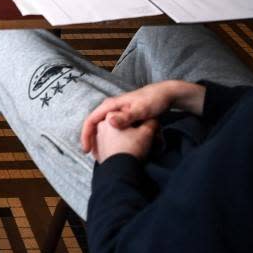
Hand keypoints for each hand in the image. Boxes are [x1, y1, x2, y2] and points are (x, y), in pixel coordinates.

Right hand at [80, 81, 205, 153]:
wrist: (165, 94)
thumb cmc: (153, 101)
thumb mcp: (141, 110)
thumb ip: (126, 116)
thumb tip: (109, 122)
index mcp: (110, 106)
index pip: (91, 120)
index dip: (86, 136)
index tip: (87, 151)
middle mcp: (110, 109)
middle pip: (95, 126)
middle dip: (93, 142)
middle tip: (96, 158)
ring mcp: (116, 113)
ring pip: (103, 129)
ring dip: (101, 142)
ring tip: (104, 157)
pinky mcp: (123, 118)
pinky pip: (112, 130)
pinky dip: (112, 140)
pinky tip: (116, 149)